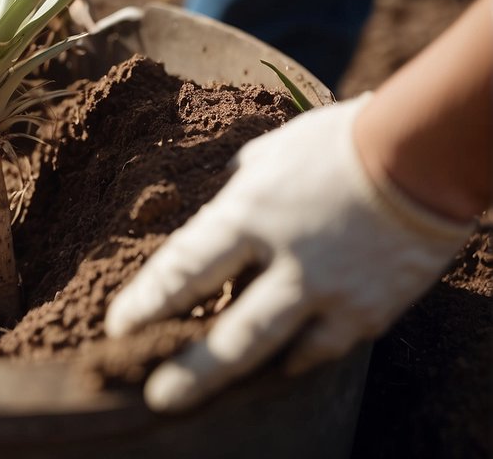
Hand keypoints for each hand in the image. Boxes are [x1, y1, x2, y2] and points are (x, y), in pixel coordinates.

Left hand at [104, 95, 472, 412]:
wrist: (421, 155)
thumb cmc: (335, 144)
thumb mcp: (267, 155)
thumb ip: (236, 190)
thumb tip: (214, 208)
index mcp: (248, 215)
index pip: (185, 268)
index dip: (147, 302)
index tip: (119, 325)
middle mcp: (284, 261)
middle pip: (229, 330)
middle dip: (188, 367)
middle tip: (154, 394)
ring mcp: (329, 292)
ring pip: (271, 349)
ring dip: (228, 376)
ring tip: (192, 397)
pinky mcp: (367, 310)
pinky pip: (321, 347)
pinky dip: (294, 356)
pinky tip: (275, 364)